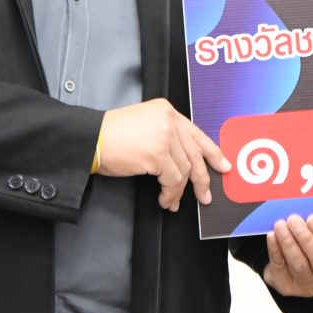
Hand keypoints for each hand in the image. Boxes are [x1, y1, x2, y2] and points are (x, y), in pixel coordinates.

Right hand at [96, 99, 229, 210]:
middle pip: (195, 153)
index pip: (196, 133)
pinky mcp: (157, 154)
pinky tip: (164, 199)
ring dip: (179, 191)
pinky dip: (170, 193)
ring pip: (184, 170)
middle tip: (206, 195)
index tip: (222, 165)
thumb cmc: (110, 137)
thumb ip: (165, 136)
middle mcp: (169, 120)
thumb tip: (183, 163)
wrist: (90, 140)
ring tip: (172, 202)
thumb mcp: (143, 126)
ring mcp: (164, 136)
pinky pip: (172, 179)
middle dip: (202, 178)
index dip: (212, 152)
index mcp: (166, 111)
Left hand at [261, 214, 312, 297]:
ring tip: (280, 224)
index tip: (312, 218)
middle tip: (293, 219)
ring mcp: (309, 286)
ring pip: (300, 265)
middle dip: (305, 237)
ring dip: (289, 242)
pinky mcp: (288, 287)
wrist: (294, 272)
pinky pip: (281, 267)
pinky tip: (272, 236)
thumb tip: (307, 204)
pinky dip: (275, 250)